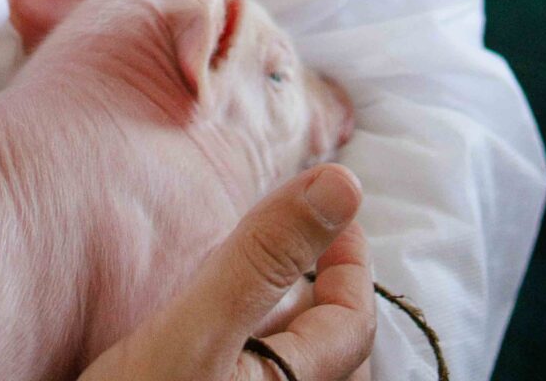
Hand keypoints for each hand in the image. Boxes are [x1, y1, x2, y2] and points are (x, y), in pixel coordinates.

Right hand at [79, 165, 374, 380]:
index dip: (348, 258)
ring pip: (289, 372)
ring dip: (283, 325)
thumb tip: (344, 183)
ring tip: (248, 282)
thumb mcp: (191, 332)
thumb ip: (264, 258)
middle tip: (287, 238)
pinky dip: (252, 354)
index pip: (355, 324)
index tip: (324, 207)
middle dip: (318, 291)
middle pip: (329, 355)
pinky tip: (212, 337)